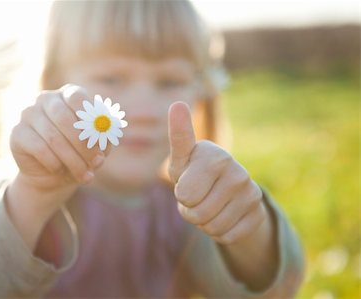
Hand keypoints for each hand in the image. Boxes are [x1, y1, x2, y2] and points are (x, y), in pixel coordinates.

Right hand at [10, 84, 107, 192]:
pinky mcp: (17, 132)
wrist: (52, 174)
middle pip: (65, 118)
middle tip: (96, 163)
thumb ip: (104, 140)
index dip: (91, 120)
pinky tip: (59, 170)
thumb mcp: (98, 147)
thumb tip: (102, 143)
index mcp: (69, 95)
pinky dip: (54, 163)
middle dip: (83, 145)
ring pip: (53, 137)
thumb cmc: (80, 154)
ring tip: (85, 175)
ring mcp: (29, 114)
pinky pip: (39, 148)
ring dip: (73, 160)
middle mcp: (47, 99)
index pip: (78, 98)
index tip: (100, 142)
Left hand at [168, 102, 266, 244]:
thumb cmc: (195, 174)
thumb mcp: (182, 161)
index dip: (181, 170)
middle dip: (188, 210)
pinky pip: (225, 235)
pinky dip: (218, 232)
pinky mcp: (258, 213)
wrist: (228, 195)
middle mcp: (236, 170)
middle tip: (195, 197)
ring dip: (202, 222)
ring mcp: (250, 191)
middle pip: (193, 210)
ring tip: (209, 204)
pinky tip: (224, 215)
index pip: (186, 179)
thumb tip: (177, 103)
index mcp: (213, 154)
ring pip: (209, 225)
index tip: (177, 120)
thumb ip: (179, 139)